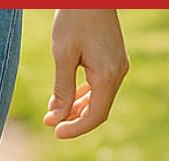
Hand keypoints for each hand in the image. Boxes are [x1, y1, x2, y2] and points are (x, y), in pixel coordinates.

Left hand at [45, 10, 129, 139]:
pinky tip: (64, 97)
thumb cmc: (74, 19)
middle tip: (50, 123)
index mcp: (108, 74)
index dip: (75, 129)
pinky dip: (82, 96)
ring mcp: (118, 66)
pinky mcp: (113, 60)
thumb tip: (56, 119)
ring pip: (99, 100)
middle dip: (74, 121)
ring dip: (76, 109)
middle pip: (98, 111)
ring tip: (53, 111)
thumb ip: (62, 90)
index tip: (55, 132)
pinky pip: (99, 87)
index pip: (95, 115)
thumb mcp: (63, 56)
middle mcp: (118, 72)